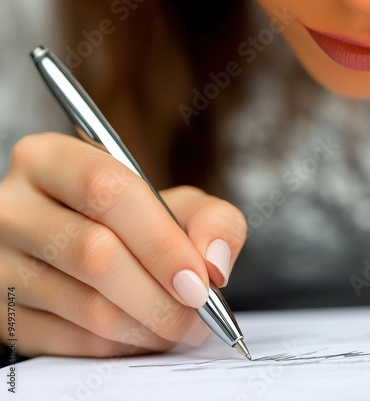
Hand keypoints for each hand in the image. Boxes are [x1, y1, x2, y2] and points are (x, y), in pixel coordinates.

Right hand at [0, 133, 246, 357]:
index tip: (199, 280)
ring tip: (180, 324)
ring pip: (86, 306)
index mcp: (51, 159)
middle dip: (161, 295)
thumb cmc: (140, 221)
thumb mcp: (181, 203)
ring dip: (147, 325)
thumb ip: (213, 220)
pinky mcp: (3, 313)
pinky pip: (73, 341)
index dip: (160, 241)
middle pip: (94, 253)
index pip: (107, 191)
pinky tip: (145, 332)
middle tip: (199, 313)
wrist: (91, 244)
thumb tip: (214, 264)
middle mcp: (13, 206)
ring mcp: (1, 262)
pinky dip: (122, 345)